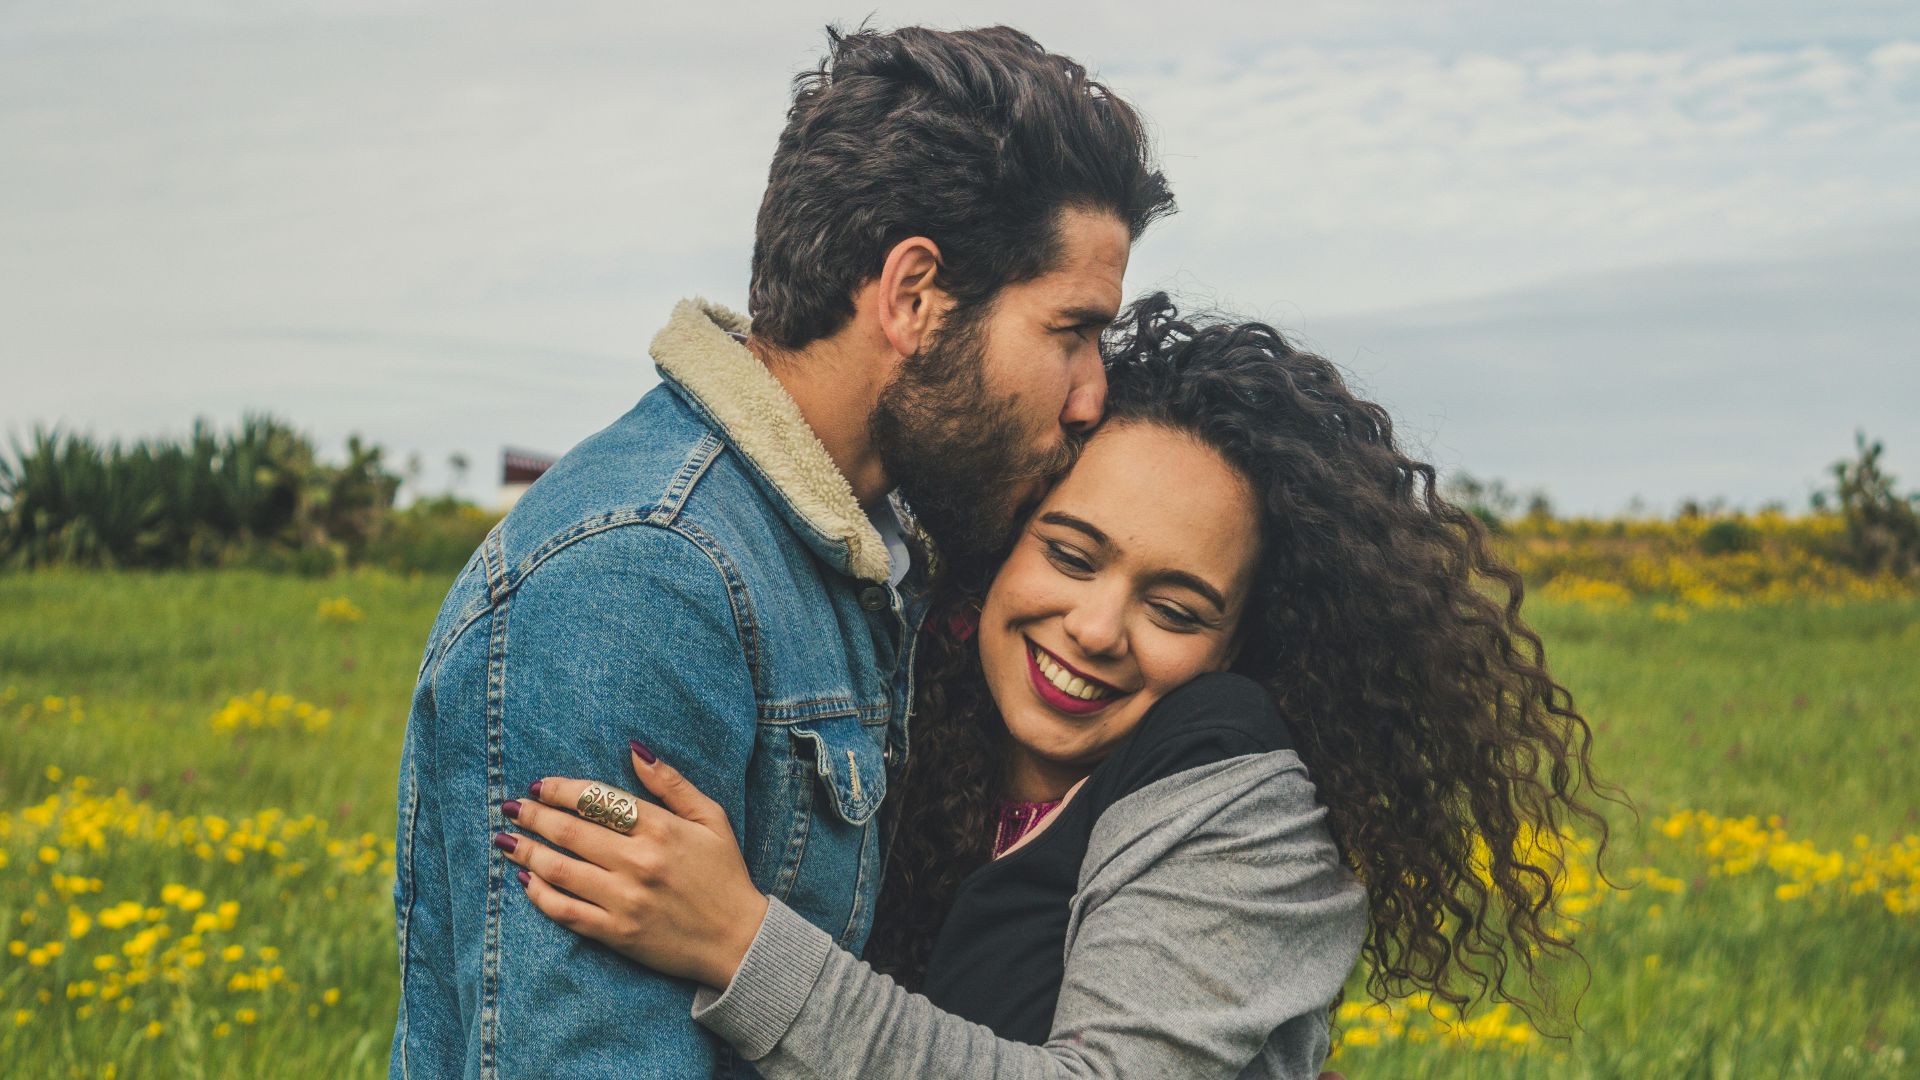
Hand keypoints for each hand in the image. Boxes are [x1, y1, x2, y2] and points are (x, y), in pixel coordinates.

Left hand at [494, 741, 769, 989]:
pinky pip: (566, 911)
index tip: (539, 785)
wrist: (739, 940)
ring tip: (506, 841)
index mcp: (661, 829)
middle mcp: (639, 862)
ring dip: (526, 852)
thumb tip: (634, 750)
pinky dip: (540, 895)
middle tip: (510, 807)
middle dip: (533, 816)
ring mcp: (625, 900)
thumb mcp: (711, 818)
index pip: (597, 800)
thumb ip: (671, 783)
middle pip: (569, 832)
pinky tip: (526, 881)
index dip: (561, 790)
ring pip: (560, 870)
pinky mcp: (617, 933)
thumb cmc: (725, 874)